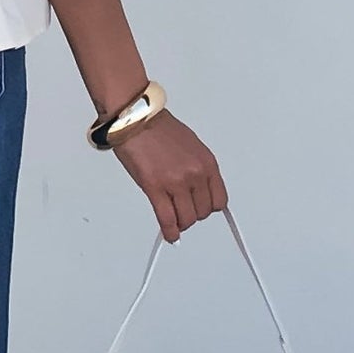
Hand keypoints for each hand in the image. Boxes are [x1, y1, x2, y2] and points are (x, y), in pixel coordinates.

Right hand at [111, 110, 226, 241]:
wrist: (134, 118)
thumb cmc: (157, 126)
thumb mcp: (190, 144)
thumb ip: (197, 167)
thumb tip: (197, 188)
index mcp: (206, 163)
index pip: (219, 200)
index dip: (208, 207)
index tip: (202, 209)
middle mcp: (195, 173)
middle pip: (203, 212)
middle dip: (192, 215)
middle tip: (183, 213)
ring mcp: (176, 182)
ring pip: (187, 219)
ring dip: (180, 223)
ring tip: (174, 221)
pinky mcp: (155, 187)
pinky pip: (167, 219)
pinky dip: (170, 232)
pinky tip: (169, 234)